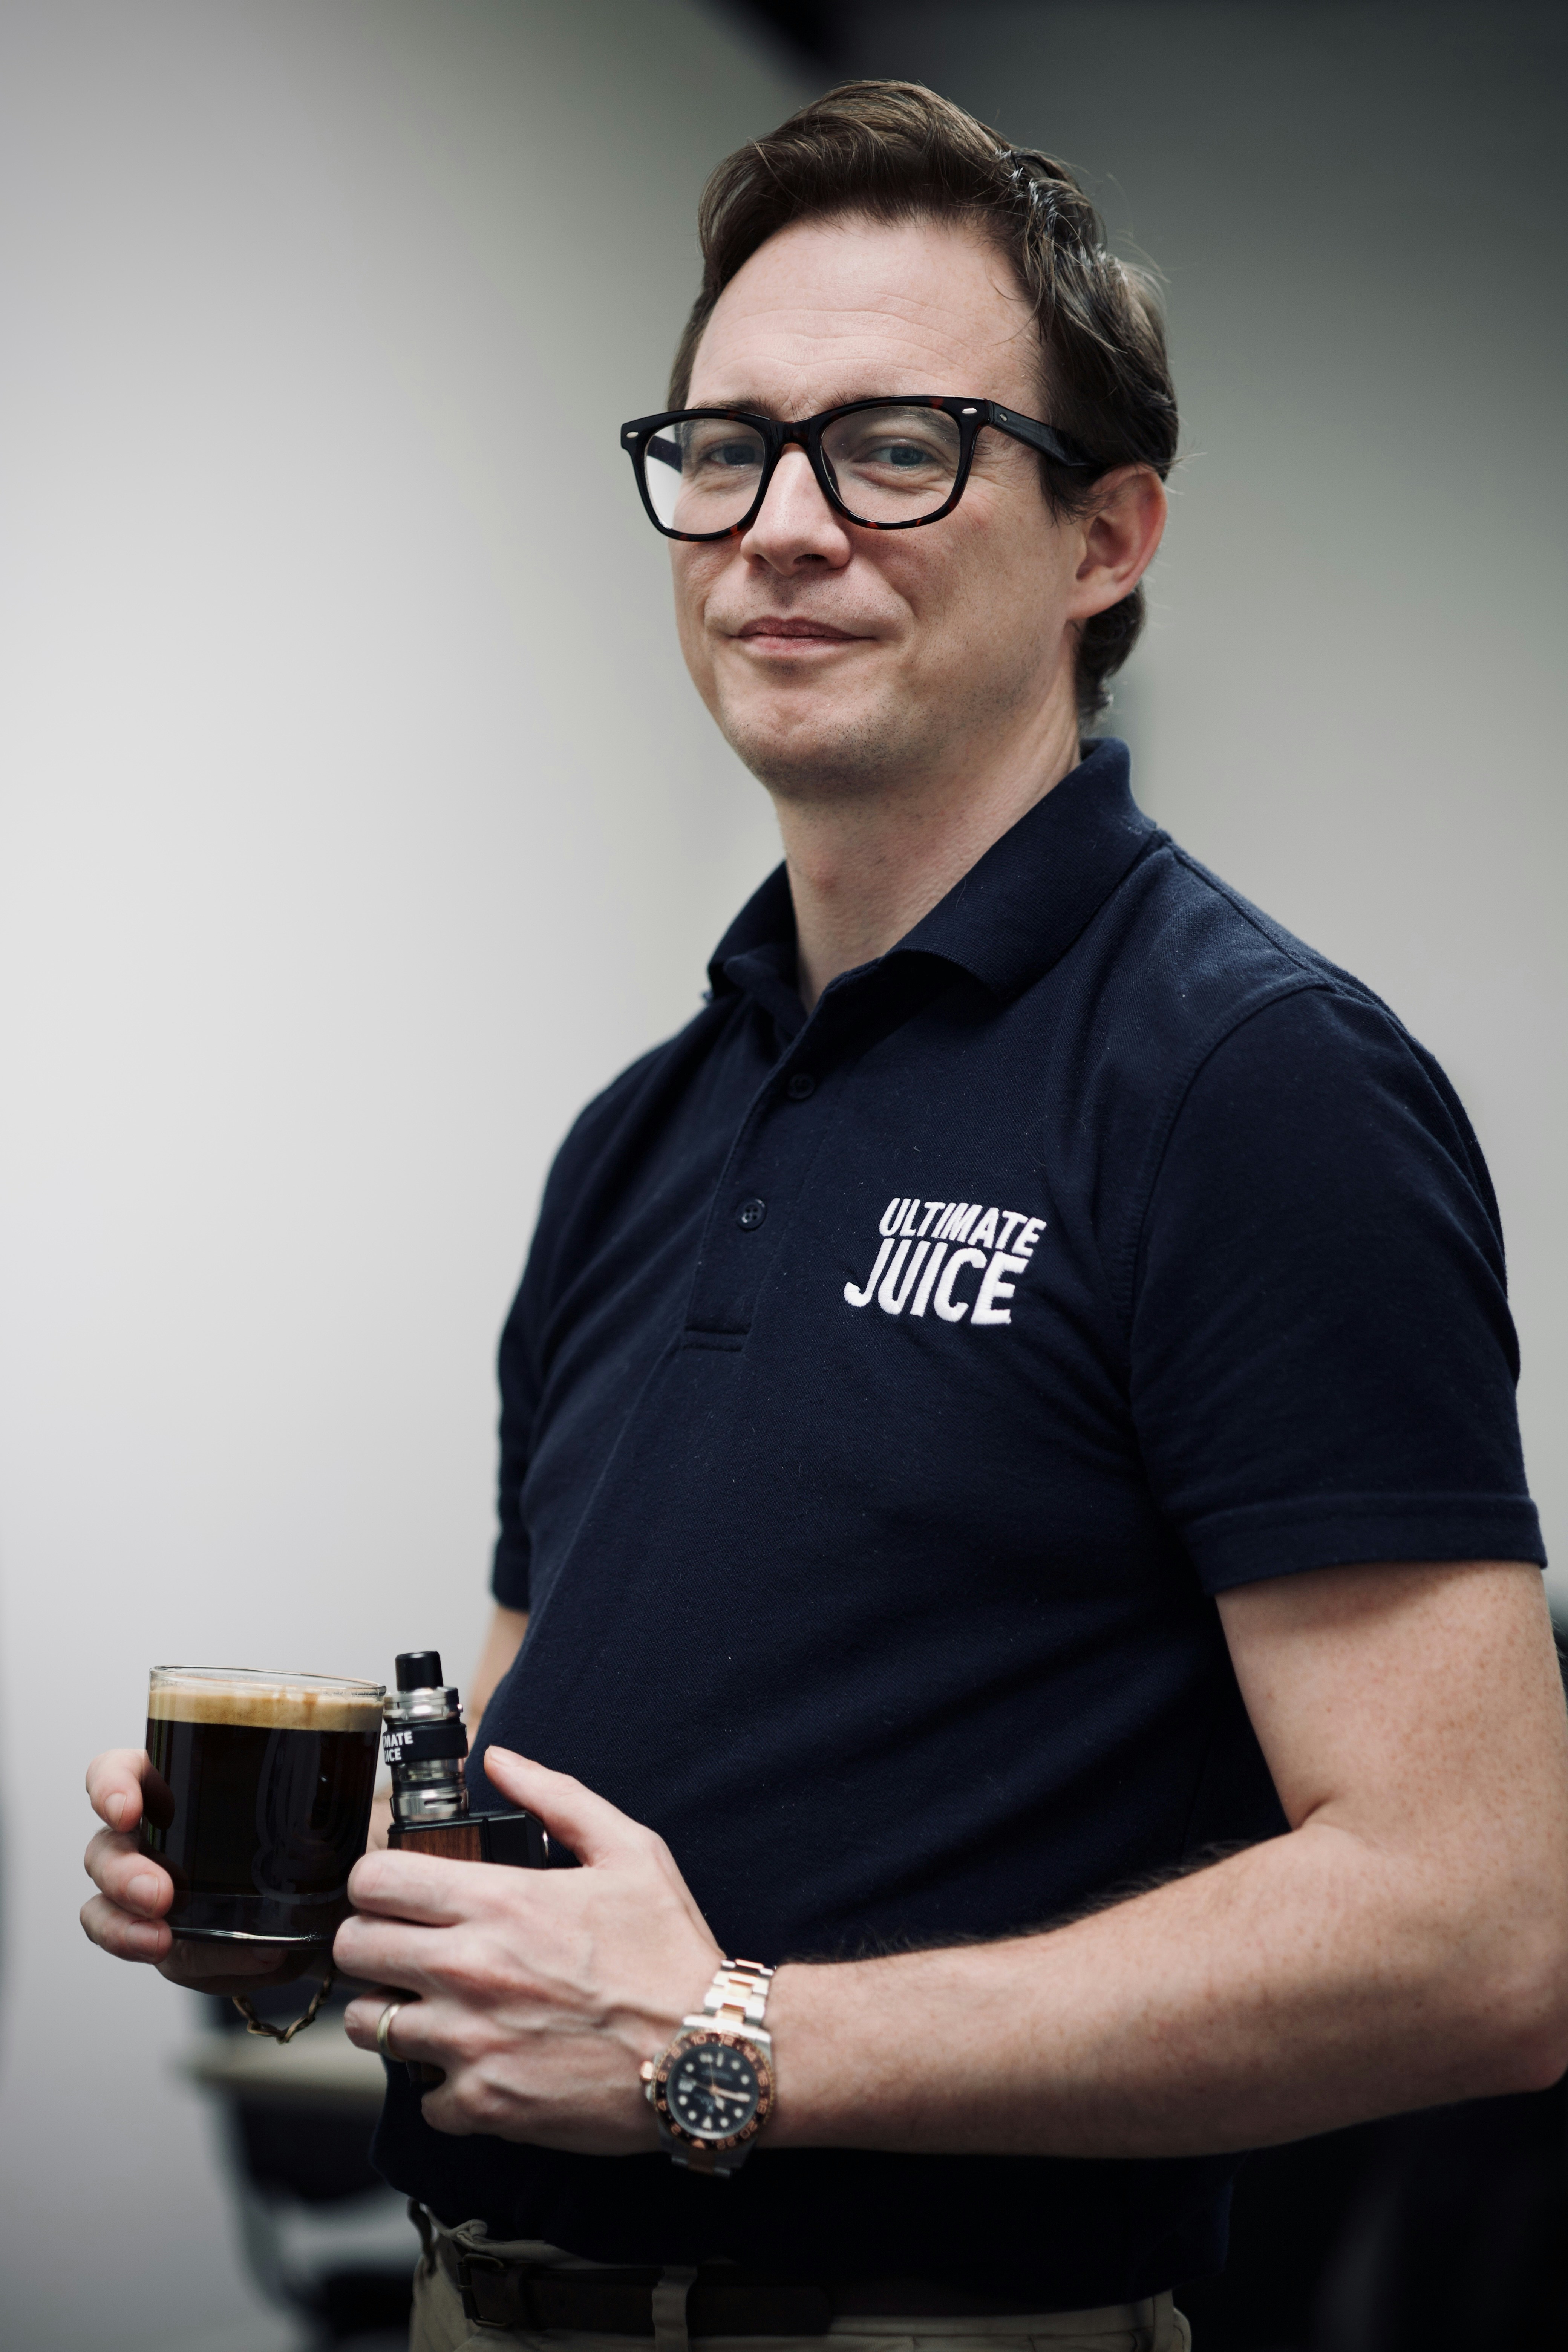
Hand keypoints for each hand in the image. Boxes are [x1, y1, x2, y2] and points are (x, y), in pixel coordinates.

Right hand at [80, 1747, 311, 1994]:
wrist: (333, 1895)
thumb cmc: (316, 1837)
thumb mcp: (323, 1812)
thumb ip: (322, 1817)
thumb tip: (340, 1823)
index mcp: (178, 1784)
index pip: (119, 1772)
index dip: (110, 1785)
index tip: (127, 1807)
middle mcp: (154, 1838)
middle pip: (103, 1849)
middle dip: (121, 1873)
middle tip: (160, 1892)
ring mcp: (152, 1893)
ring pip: (103, 1908)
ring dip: (124, 1926)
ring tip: (162, 1939)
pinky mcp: (168, 1940)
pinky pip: (152, 1954)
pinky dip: (189, 1961)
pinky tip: (231, 1962)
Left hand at [338, 1749, 722, 2151]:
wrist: (707, 2053)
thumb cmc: (669, 1953)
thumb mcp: (629, 1850)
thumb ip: (557, 1796)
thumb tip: (499, 1759)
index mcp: (500, 1902)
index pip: (375, 1880)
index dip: (375, 1881)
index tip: (395, 1892)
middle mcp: (471, 1969)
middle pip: (353, 1949)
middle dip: (371, 1942)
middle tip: (404, 1947)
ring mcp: (471, 2042)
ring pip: (368, 2025)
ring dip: (392, 2013)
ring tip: (432, 2007)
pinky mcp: (484, 2103)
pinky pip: (423, 2098)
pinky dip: (444, 2085)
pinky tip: (480, 2062)